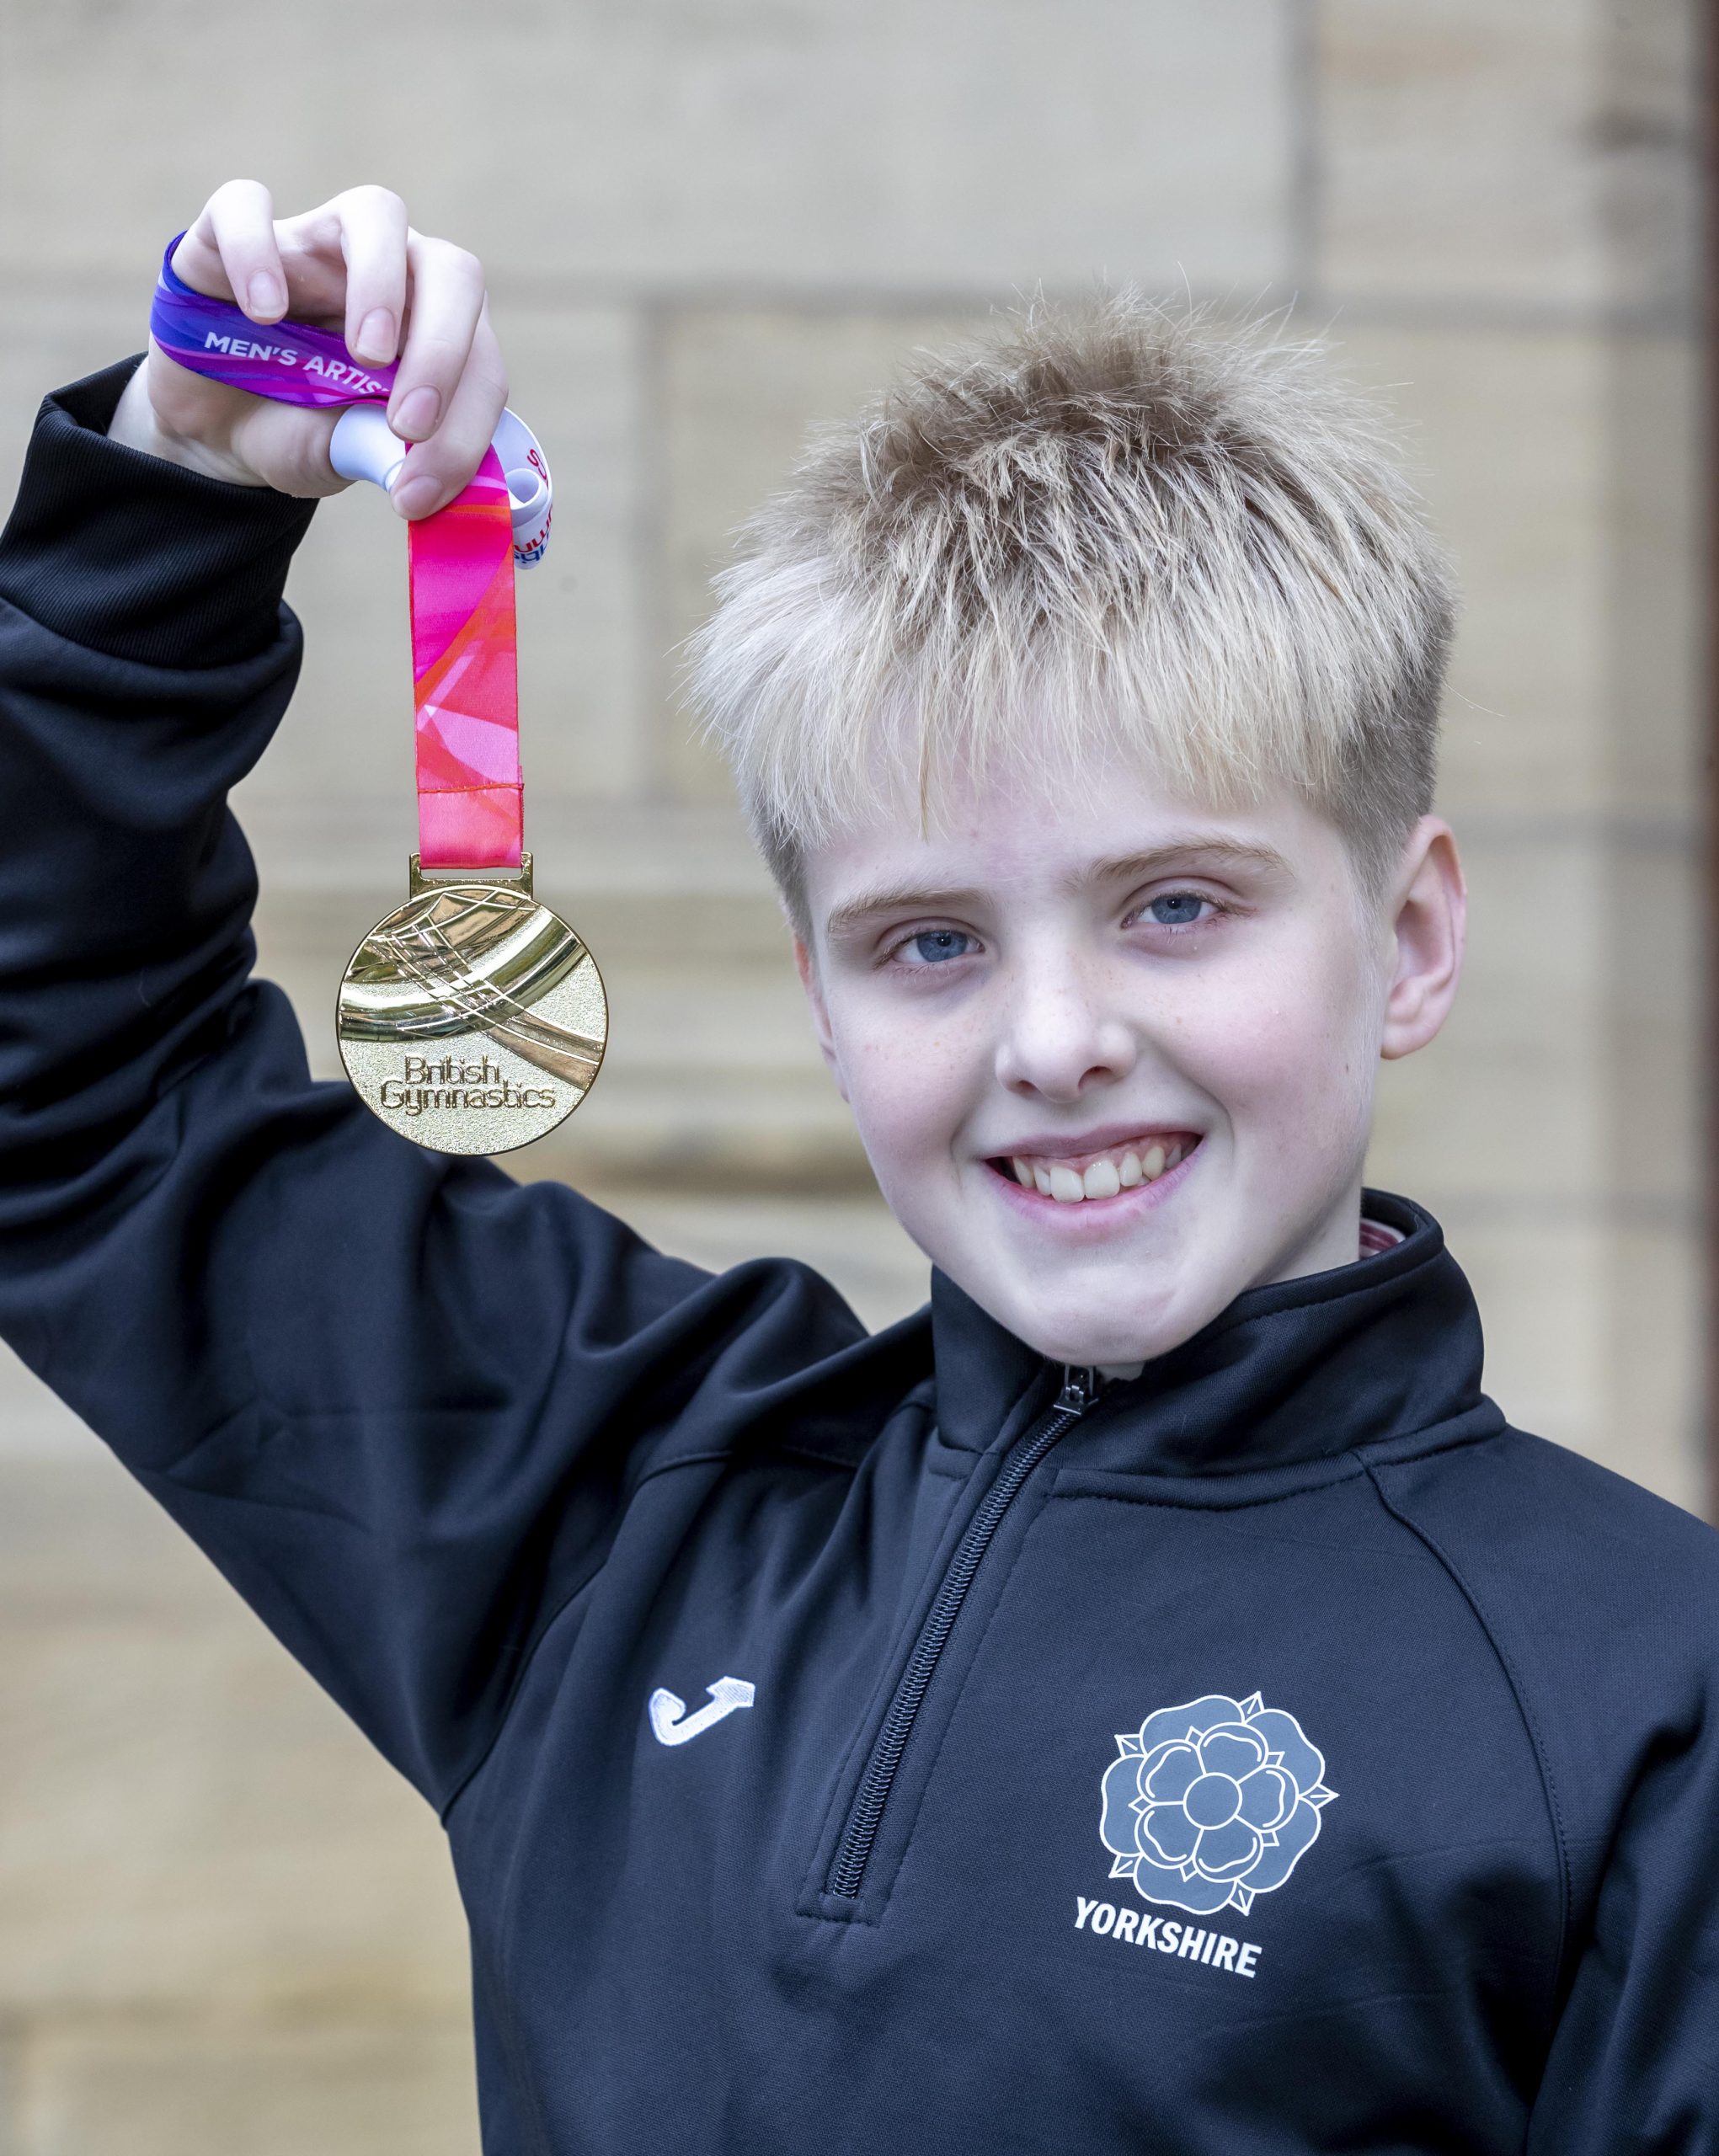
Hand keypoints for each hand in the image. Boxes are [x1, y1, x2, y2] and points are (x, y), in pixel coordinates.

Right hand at [108, 179, 507, 518]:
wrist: (218, 431)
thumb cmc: (303, 432)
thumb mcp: (349, 454)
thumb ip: (387, 455)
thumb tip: (419, 476)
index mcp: (433, 328)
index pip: (480, 356)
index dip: (467, 425)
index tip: (422, 488)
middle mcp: (389, 271)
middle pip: (450, 269)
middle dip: (444, 350)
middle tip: (409, 424)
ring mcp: (316, 243)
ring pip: (376, 213)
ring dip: (382, 285)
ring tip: (365, 355)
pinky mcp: (230, 235)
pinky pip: (246, 206)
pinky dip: (257, 252)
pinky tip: (263, 315)